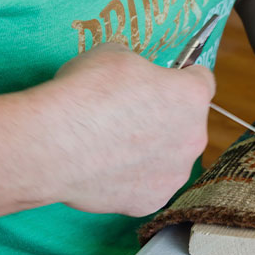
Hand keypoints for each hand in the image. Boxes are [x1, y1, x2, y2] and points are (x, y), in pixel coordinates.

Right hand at [47, 43, 214, 215]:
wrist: (53, 144)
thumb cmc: (85, 93)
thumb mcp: (115, 54)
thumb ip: (139, 67)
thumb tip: (136, 75)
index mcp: (192, 95)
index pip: (202, 81)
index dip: (183, 78)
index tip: (170, 80)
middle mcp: (194, 135)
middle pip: (188, 122)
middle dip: (165, 117)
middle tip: (131, 116)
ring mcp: (175, 172)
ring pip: (170, 157)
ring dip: (152, 150)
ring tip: (114, 145)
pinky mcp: (152, 200)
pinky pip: (148, 185)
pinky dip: (132, 179)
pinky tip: (107, 169)